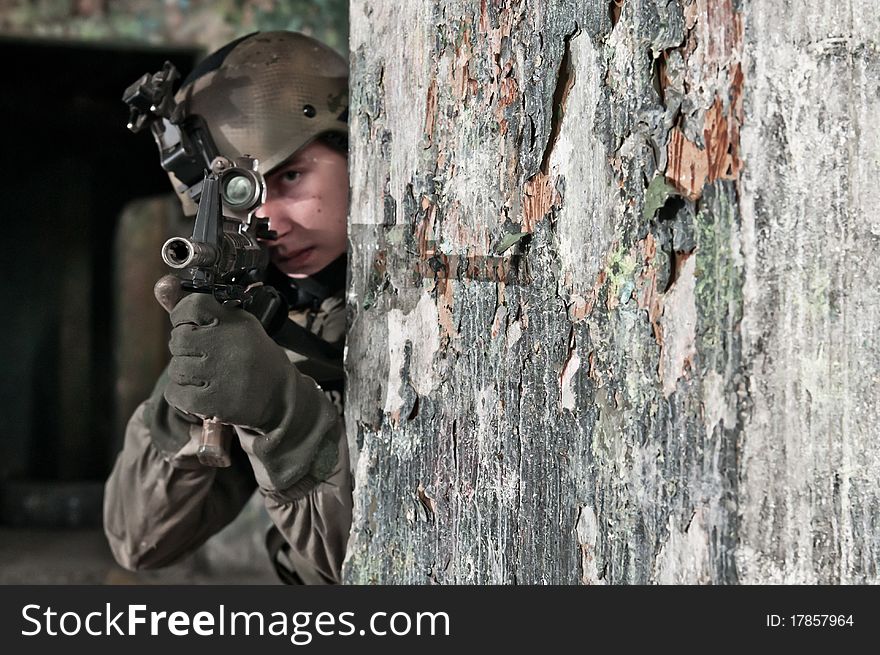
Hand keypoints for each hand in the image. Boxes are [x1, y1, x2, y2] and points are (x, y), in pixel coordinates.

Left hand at [165, 292, 291, 431]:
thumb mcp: (234, 326)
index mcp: (236, 322)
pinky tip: (201, 393)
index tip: (193, 325)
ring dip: (186, 375)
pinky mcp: (215, 401)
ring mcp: (221, 373)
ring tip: (208, 377)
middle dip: (187, 350)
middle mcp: (228, 344)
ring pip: (176, 368)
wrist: (281, 396)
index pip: (193, 305)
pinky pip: (176, 393)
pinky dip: (183, 396)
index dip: (183, 316)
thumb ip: (194, 309)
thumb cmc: (251, 357)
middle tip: (206, 357)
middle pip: (179, 339)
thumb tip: (162, 284)